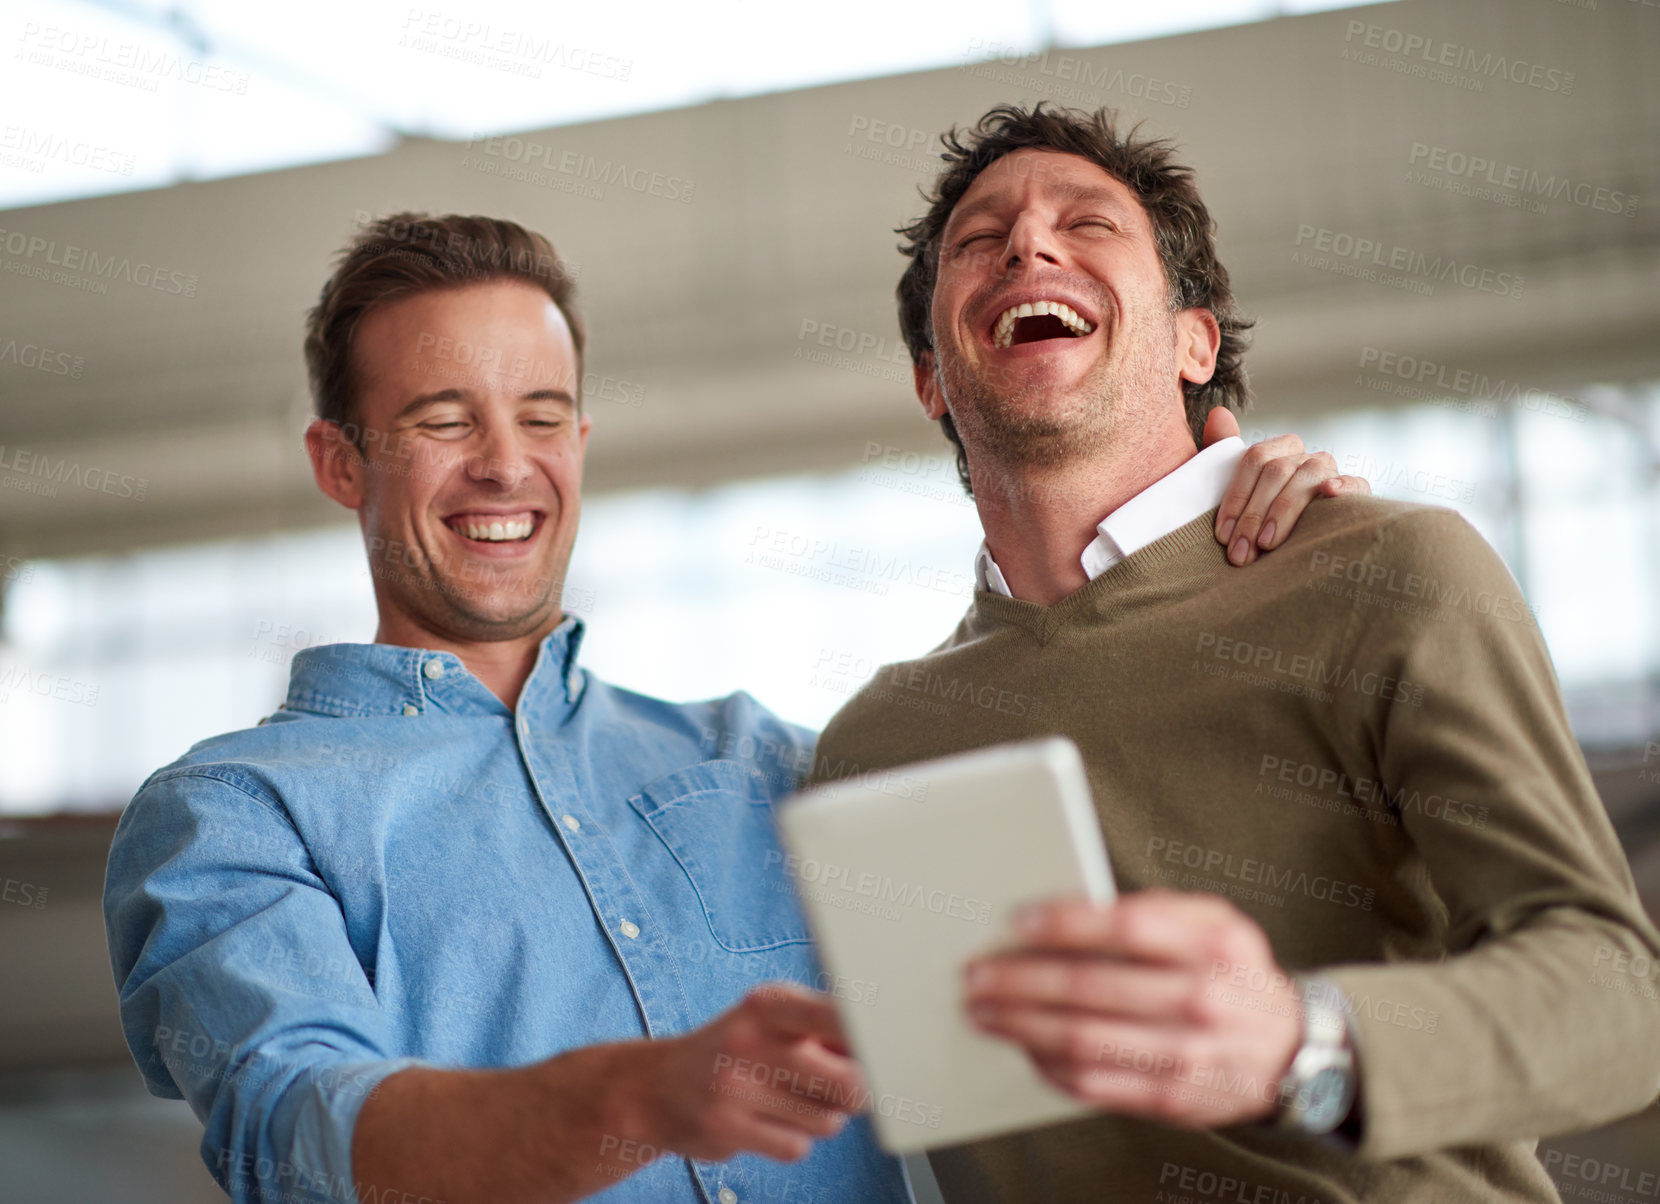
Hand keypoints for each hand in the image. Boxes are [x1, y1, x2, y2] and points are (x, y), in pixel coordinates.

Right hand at [620, 983, 867, 1164]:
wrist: (654, 1087)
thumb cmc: (734, 1050)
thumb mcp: (771, 1020)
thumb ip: (826, 1029)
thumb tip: (891, 1052)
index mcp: (770, 1004)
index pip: (840, 1015)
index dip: (874, 1037)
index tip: (891, 1049)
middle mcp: (751, 1039)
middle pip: (852, 1083)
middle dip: (855, 1094)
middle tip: (837, 1088)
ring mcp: (736, 1086)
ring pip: (827, 1121)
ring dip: (820, 1119)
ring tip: (787, 1101)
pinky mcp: (725, 1128)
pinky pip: (797, 1148)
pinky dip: (792, 1142)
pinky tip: (766, 1123)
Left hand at [964, 891, 1301, 1127]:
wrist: (1290, 1052)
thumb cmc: (1235, 975)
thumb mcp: (1218, 923)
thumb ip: (1159, 908)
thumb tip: (1079, 906)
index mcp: (1210, 946)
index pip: (1125, 927)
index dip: (1065, 922)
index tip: (1018, 919)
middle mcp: (1200, 1000)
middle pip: (1090, 987)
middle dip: (1021, 979)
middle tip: (977, 973)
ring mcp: (1186, 1055)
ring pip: (1083, 1040)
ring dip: (1021, 1026)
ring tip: (984, 1012)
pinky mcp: (1171, 1099)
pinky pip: (1095, 1085)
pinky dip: (1049, 1068)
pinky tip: (1023, 1049)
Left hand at [1202, 408, 1370, 565]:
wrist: (1300, 550)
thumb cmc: (1261, 520)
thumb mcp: (1239, 490)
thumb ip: (1223, 452)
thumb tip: (1218, 413)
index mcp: (1277, 450)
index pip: (1254, 459)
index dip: (1236, 498)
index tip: (1223, 535)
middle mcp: (1304, 456)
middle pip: (1276, 471)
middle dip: (1253, 515)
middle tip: (1241, 552)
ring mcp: (1330, 471)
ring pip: (1306, 478)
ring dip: (1283, 511)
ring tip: (1266, 543)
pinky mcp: (1356, 490)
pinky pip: (1354, 483)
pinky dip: (1342, 486)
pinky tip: (1329, 492)